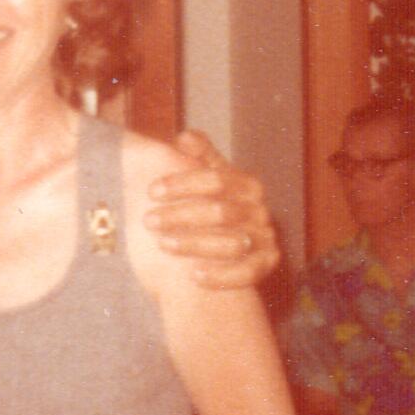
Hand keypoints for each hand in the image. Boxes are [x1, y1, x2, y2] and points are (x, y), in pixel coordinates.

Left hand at [145, 130, 280, 288]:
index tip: (152, 191)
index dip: (183, 183)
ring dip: (195, 244)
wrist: (223, 251)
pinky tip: (194, 276)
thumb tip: (185, 138)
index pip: (216, 179)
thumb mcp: (205, 180)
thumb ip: (197, 156)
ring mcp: (265, 238)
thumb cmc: (208, 208)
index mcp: (246, 184)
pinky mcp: (266, 264)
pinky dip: (221, 275)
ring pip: (232, 243)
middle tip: (148, 220)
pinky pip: (247, 272)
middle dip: (181, 215)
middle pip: (221, 212)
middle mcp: (259, 210)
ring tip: (163, 244)